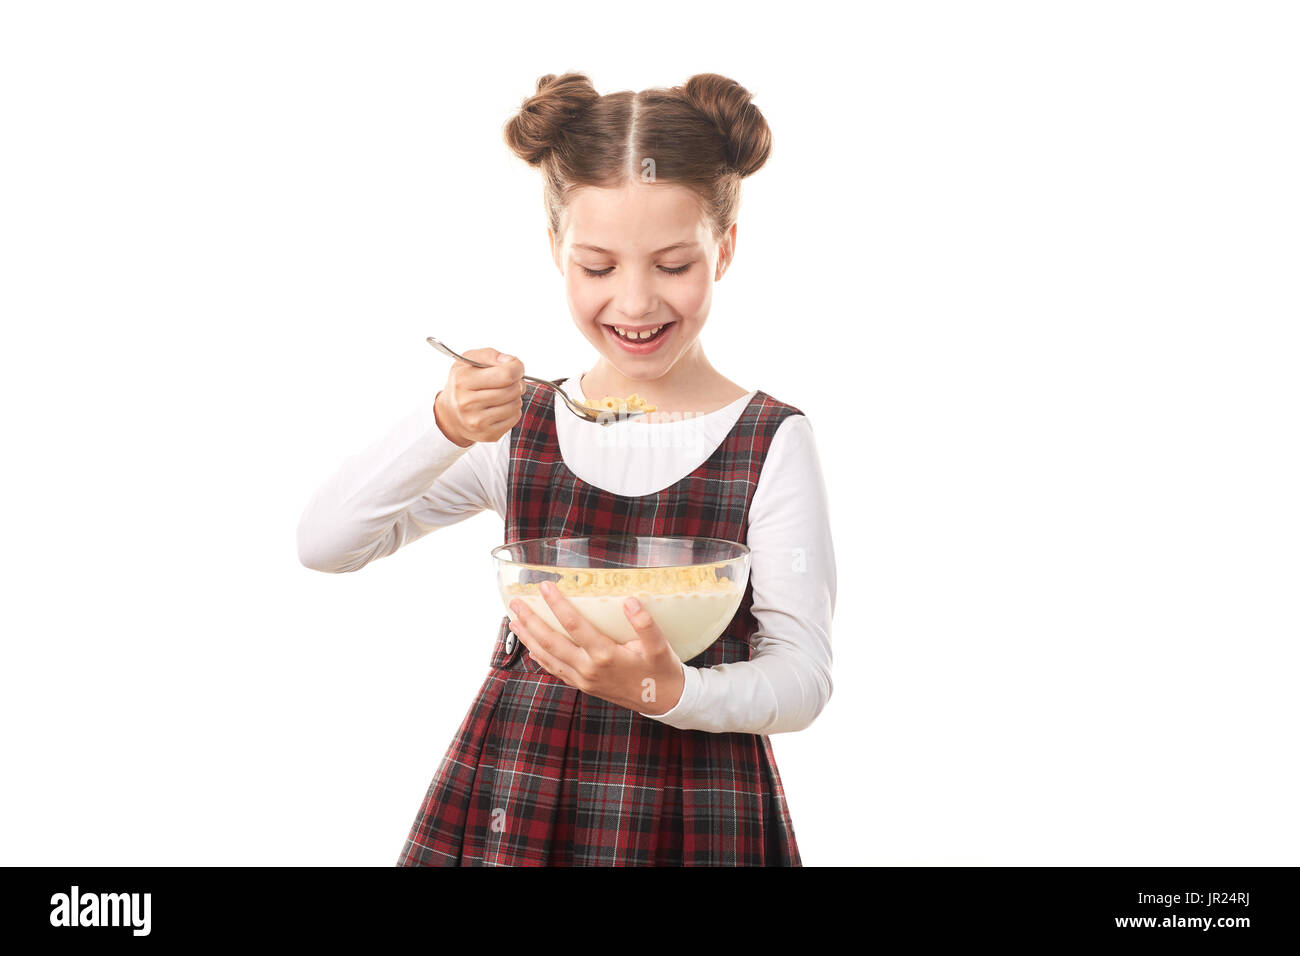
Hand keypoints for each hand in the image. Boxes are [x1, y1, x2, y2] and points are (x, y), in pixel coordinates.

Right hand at [433, 348, 525, 446]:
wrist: (450, 414)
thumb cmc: (463, 383)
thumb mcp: (470, 360)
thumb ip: (490, 355)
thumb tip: (510, 361)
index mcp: (463, 380)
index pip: (506, 374)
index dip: (517, 368)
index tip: (515, 367)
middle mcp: (468, 403)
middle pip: (513, 390)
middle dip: (516, 383)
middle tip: (509, 382)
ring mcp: (478, 421)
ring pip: (516, 404)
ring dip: (514, 397)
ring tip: (502, 395)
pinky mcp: (488, 434)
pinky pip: (515, 418)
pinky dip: (512, 411)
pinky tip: (500, 407)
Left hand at [507, 581, 684, 715]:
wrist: (663, 702)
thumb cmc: (661, 670)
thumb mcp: (660, 646)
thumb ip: (646, 624)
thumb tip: (630, 602)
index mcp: (606, 656)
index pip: (574, 625)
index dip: (557, 605)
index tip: (544, 587)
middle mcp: (589, 669)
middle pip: (551, 642)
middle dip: (531, 621)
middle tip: (515, 603)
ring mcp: (583, 680)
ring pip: (548, 658)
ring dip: (529, 639)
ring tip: (514, 621)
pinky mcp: (583, 686)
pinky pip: (555, 671)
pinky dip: (540, 658)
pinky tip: (532, 648)